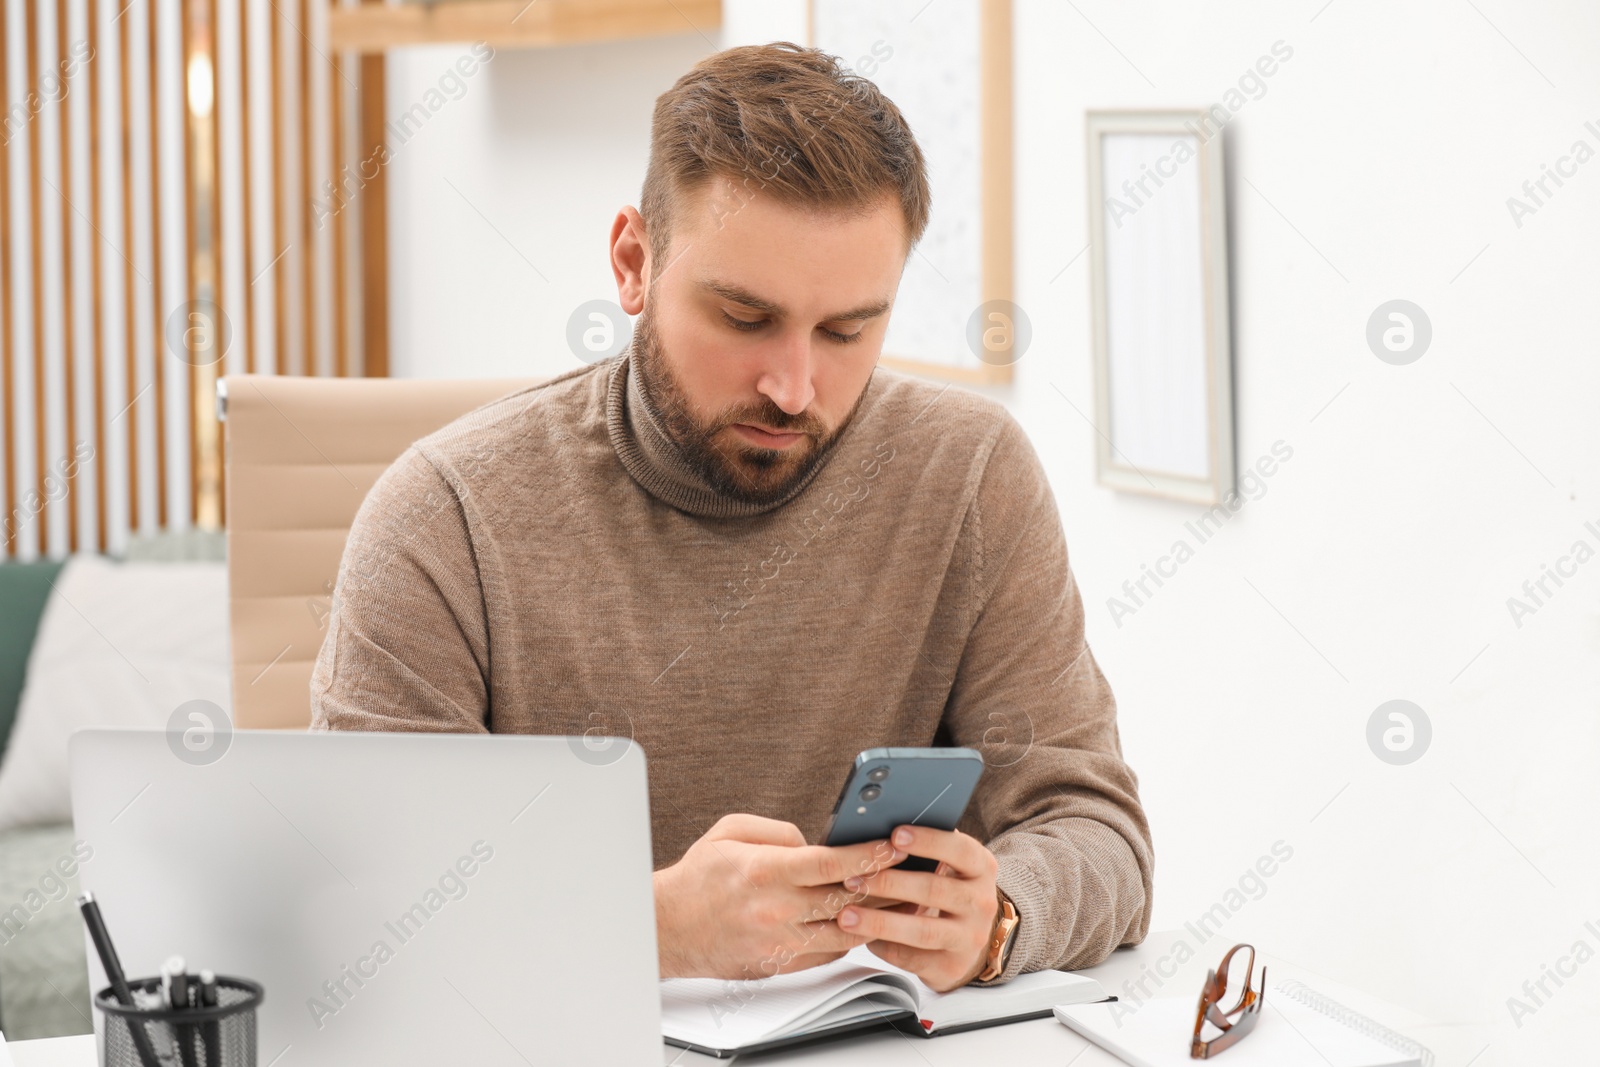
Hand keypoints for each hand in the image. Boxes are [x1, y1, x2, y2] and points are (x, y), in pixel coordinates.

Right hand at [653, 813, 907, 979]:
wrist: (668, 927)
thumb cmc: (698, 877)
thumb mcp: (730, 831)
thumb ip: (778, 830)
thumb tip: (814, 841)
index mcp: (765, 871)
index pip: (831, 863)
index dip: (869, 854)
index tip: (893, 845)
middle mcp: (775, 909)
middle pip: (846, 899)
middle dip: (883, 884)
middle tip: (909, 871)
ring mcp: (778, 941)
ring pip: (844, 932)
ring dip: (874, 916)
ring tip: (897, 900)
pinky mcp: (779, 964)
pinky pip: (827, 953)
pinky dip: (848, 938)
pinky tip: (861, 923)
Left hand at [834, 825, 999, 991]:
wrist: (970, 940)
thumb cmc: (947, 891)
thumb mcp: (949, 867)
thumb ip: (926, 851)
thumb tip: (878, 831)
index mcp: (980, 868)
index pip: (959, 850)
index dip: (928, 841)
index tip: (895, 835)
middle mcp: (981, 902)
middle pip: (934, 890)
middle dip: (889, 883)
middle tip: (853, 879)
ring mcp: (970, 937)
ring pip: (922, 930)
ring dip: (880, 922)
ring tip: (846, 915)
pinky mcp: (953, 966)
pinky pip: (913, 957)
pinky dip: (884, 946)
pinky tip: (862, 938)